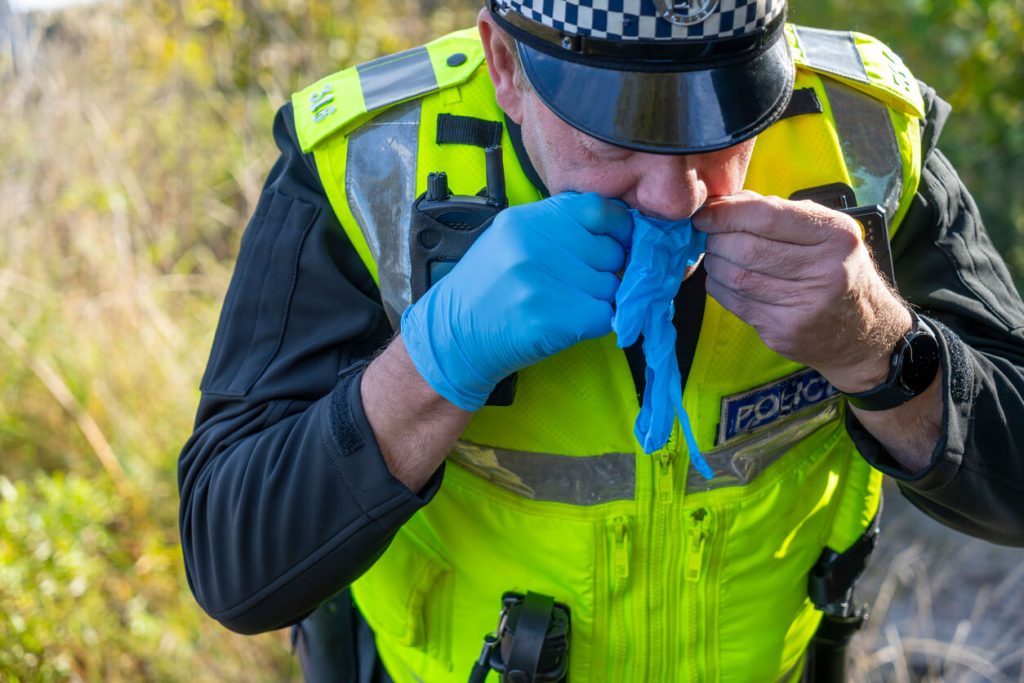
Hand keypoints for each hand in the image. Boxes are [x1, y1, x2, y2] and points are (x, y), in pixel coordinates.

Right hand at [401, 192, 631, 410]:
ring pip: (611, 287)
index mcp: (527, 220)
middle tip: (579, 284)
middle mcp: (534, 246)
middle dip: (605, 270)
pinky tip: (569, 322)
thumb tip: (615, 229)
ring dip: (599, 299)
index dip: (617, 228)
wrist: (454, 335)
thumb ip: (556, 227)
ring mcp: (543, 283)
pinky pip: (605, 316)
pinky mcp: (552, 320)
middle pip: (610, 252)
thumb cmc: (487, 288)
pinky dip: (596, 322)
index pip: (597, 209)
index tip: (617, 242)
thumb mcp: (511, 239)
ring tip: (566, 304)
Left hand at [693, 191, 911, 392]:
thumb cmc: (835, 269)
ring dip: (714, 262)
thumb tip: (722, 204)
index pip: (768, 217)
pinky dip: (718, 285)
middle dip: (717, 239)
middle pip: (747, 249)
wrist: (861, 330)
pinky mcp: (784, 332)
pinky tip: (724, 278)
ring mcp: (805, 306)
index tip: (705, 213)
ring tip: (717, 255)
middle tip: (710, 235)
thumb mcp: (823, 232)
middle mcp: (826, 271)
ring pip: (736, 277)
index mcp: (836, 236)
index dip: (727, 213)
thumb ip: (776, 212)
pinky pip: (734, 302)